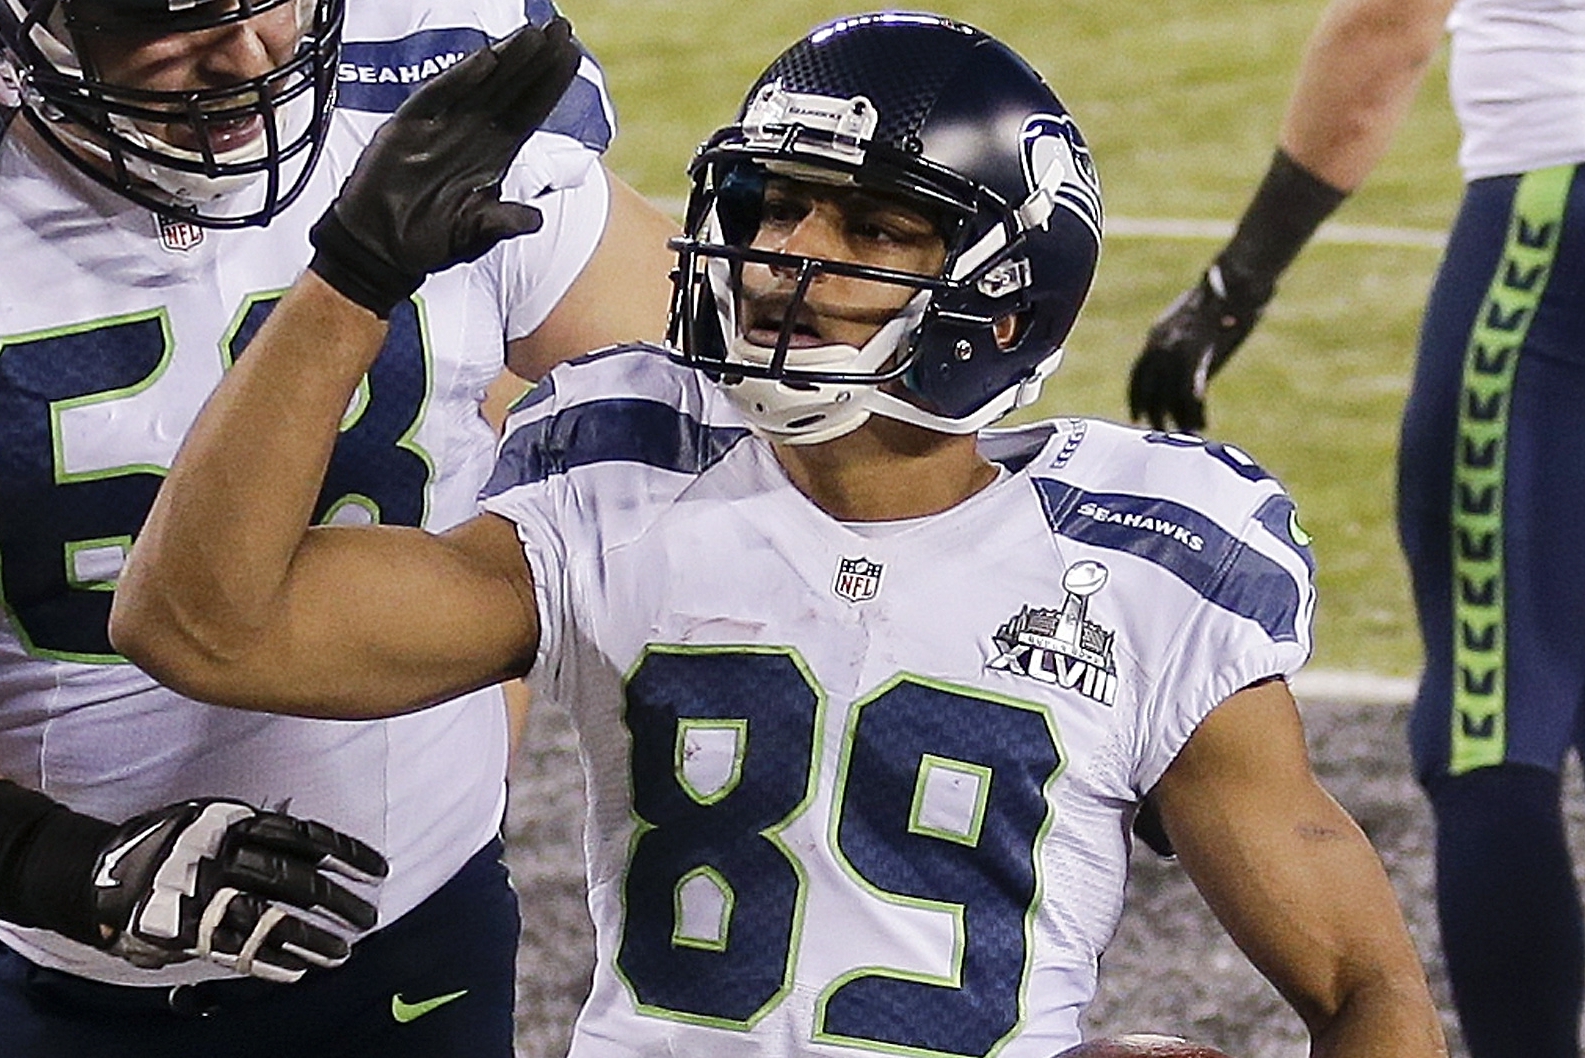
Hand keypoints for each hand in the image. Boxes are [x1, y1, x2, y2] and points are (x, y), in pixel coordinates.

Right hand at [92, 799, 386, 982]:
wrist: (101, 873)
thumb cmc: (175, 843)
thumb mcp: (218, 821)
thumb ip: (263, 833)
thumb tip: (321, 850)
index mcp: (236, 823)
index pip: (306, 836)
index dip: (348, 853)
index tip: (380, 870)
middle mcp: (224, 857)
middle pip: (296, 881)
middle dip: (339, 901)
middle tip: (369, 918)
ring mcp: (204, 896)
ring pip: (273, 920)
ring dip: (314, 940)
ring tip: (343, 954)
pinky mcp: (188, 932)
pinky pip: (239, 950)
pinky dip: (273, 962)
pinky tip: (301, 971)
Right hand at [309, 19, 583, 316]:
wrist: (382, 248)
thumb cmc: (430, 239)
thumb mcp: (473, 235)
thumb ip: (502, 223)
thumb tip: (535, 219)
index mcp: (494, 154)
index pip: (529, 111)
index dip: (550, 85)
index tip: (572, 56)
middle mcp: (472, 133)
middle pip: (511, 89)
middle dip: (537, 60)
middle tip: (562, 29)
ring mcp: (441, 126)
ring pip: (481, 85)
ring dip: (507, 59)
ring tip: (534, 34)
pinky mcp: (409, 126)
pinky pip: (439, 96)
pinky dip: (461, 78)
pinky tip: (486, 59)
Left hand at [1126, 264, 1267, 431]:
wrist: (1236, 280)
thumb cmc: (1220, 296)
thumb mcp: (1192, 320)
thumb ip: (1183, 342)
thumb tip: (1183, 363)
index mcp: (1157, 334)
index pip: (1138, 373)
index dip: (1136, 398)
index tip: (1136, 416)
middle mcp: (1162, 344)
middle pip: (1151, 390)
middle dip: (1155, 413)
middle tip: (1161, 431)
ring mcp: (1178, 349)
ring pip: (1170, 396)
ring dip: (1179, 417)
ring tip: (1189, 431)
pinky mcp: (1198, 355)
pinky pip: (1191, 393)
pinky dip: (1197, 410)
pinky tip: (1204, 422)